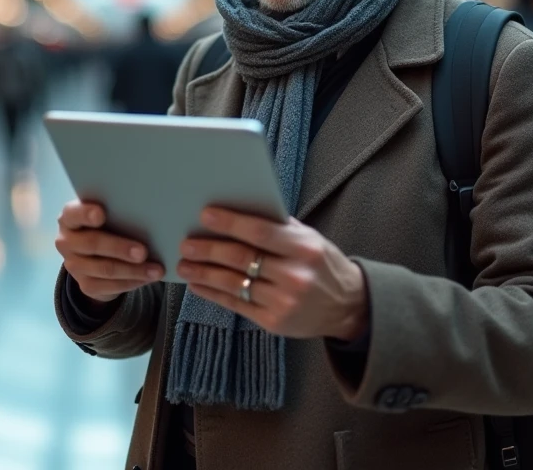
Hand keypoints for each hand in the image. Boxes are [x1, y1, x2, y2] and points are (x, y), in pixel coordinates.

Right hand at [56, 200, 163, 303]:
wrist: (97, 255)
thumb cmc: (108, 225)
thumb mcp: (109, 215)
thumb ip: (117, 213)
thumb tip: (147, 212)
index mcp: (70, 218)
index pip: (74, 214)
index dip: (86, 214)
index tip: (101, 214)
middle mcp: (66, 241)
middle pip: (92, 244)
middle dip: (119, 248)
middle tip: (143, 252)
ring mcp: (74, 265)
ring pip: (104, 269)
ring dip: (133, 270)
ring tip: (156, 270)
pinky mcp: (86, 285)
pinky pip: (110, 286)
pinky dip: (132, 282)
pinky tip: (147, 278)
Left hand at [177, 207, 367, 340]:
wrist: (348, 306)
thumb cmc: (323, 265)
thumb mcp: (311, 239)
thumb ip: (280, 226)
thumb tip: (240, 209)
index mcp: (304, 248)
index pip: (260, 232)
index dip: (231, 223)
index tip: (206, 216)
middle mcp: (294, 276)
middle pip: (242, 258)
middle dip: (209, 250)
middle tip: (187, 243)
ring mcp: (283, 302)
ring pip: (234, 283)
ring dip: (204, 273)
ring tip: (185, 264)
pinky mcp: (274, 322)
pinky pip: (236, 305)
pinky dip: (213, 294)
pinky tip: (199, 284)